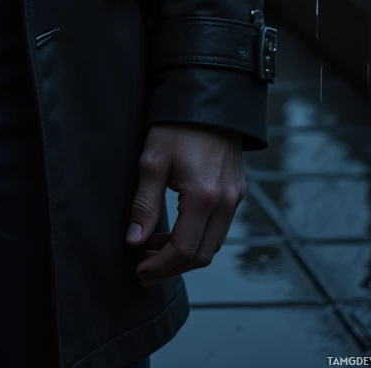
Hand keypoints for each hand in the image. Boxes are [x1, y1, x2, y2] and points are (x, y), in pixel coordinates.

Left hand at [125, 122, 245, 284]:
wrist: (209, 99)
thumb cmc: (177, 126)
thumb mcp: (152, 160)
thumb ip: (145, 203)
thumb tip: (134, 240)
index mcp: (204, 197)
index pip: (184, 250)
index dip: (160, 266)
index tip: (138, 271)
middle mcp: (225, 203)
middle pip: (201, 256)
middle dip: (171, 267)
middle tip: (143, 266)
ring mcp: (235, 199)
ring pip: (212, 245)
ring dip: (183, 254)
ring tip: (153, 249)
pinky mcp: (236, 192)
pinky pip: (218, 228)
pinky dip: (197, 238)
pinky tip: (174, 230)